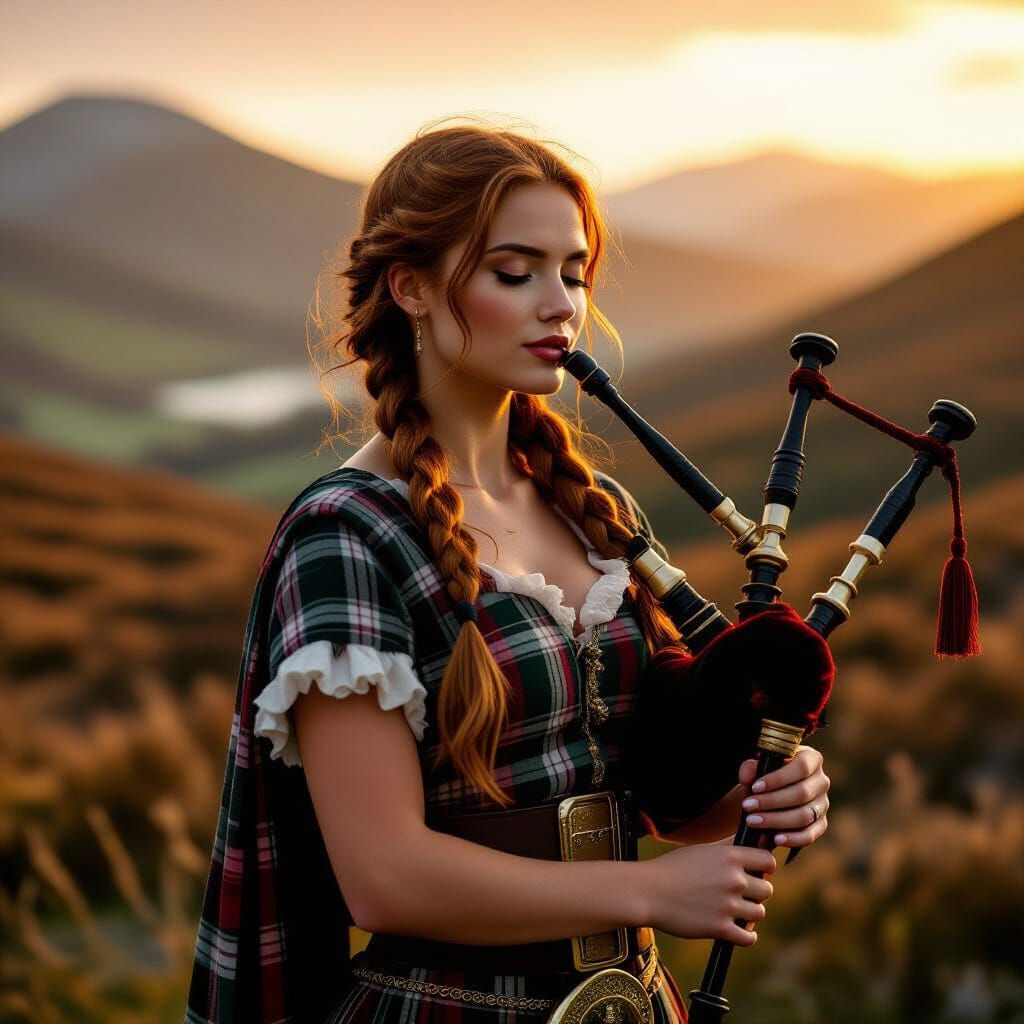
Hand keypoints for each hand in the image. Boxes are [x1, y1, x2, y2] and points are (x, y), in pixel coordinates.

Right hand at [640, 841, 775, 945]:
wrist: (648, 891)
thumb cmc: (672, 868)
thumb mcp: (701, 850)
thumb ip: (728, 847)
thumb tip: (748, 841)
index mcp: (729, 857)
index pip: (768, 860)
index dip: (765, 867)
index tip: (757, 872)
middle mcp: (734, 879)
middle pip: (767, 889)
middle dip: (756, 892)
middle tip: (740, 894)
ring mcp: (728, 905)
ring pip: (759, 912)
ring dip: (749, 913)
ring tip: (734, 911)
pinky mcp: (720, 928)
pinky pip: (749, 937)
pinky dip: (745, 936)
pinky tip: (735, 930)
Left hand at [737, 745, 829, 850]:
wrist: (766, 796)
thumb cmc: (763, 776)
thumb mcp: (755, 767)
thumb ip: (750, 767)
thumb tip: (747, 776)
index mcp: (810, 758)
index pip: (801, 767)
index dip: (778, 778)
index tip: (755, 787)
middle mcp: (821, 781)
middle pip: (802, 793)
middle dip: (771, 801)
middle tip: (747, 806)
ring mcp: (823, 804)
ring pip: (804, 815)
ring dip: (776, 820)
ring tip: (753, 821)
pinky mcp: (821, 824)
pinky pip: (810, 834)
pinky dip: (793, 838)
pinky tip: (775, 839)